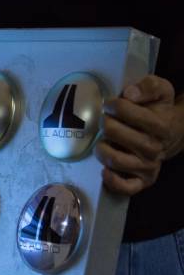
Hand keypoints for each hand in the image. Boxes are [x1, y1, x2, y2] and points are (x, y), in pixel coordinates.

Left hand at [95, 75, 183, 194]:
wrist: (172, 134)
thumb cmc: (158, 111)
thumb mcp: (160, 90)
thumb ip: (147, 86)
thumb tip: (128, 93)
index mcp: (161, 125)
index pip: (130, 113)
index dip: (114, 105)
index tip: (110, 104)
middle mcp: (155, 148)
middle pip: (115, 134)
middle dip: (105, 124)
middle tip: (106, 121)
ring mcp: (148, 166)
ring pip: (114, 160)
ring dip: (101, 148)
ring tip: (104, 141)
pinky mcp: (142, 181)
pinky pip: (125, 187)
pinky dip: (111, 180)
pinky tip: (104, 169)